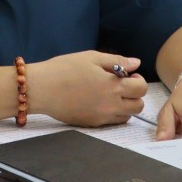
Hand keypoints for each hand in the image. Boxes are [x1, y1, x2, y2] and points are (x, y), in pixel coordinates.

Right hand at [30, 52, 146, 126]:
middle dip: (134, 95)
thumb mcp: (91, 57)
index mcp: (112, 86)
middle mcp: (110, 104)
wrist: (40, 89)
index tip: (127, 75)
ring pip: (127, 116)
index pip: (141, 88)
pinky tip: (98, 101)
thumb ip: (116, 61)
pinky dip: (112, 113)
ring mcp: (101, 117)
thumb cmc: (63, 69)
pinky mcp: (91, 124)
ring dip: (125, 105)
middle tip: (121, 85)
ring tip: (110, 94)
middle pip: (138, 106)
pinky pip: (111, 121)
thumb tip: (135, 63)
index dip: (138, 80)